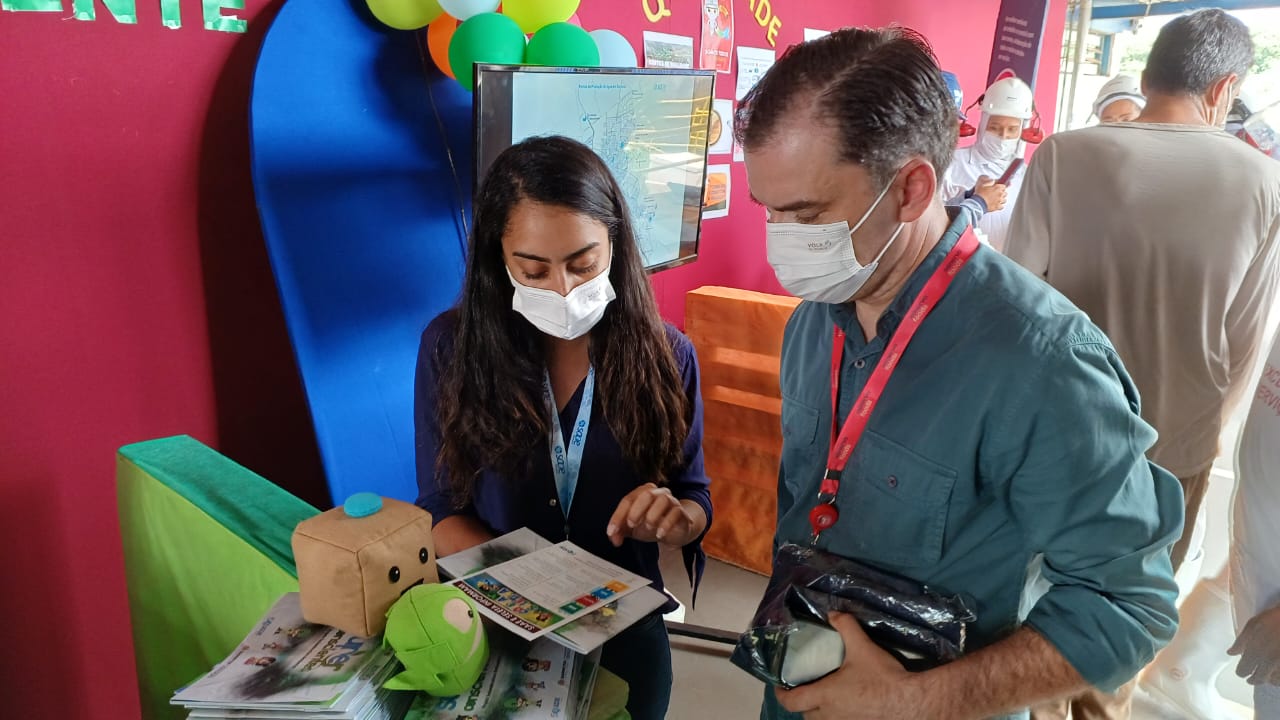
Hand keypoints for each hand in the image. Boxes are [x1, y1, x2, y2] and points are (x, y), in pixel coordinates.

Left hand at [606, 483, 695, 546]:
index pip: (628, 500)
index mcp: (642, 494)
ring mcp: (671, 501)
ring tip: (648, 527)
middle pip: (646, 494)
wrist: (675, 532)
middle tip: (631, 524)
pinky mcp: (682, 513)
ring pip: (663, 500)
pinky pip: (676, 512)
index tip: (612, 531)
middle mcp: (658, 493)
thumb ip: (620, 531)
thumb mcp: (633, 529)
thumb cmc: (652, 525)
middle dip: (636, 509)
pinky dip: (667, 523)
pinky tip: (660, 534)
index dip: (618, 516)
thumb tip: (614, 538)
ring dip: (653, 514)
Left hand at [775, 613, 932, 719]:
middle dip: (803, 702)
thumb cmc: (882, 678)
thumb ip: (846, 627)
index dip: (781, 693)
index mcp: (824, 697)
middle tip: (806, 686)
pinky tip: (848, 705)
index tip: (780, 685)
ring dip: (819, 711)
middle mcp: (830, 716)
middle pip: (805, 713)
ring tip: (826, 696)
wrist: (910, 702)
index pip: (791, 701)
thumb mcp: (862, 647)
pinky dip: (837, 717)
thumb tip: (834, 613)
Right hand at [972, 176, 1007, 212]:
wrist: (977, 203)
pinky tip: (996, 205)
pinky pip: (1002, 206)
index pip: (1003, 186)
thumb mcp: (981, 183)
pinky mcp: (997, 207)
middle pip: (1005, 193)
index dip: (1000, 187)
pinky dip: (1000, 206)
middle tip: (997, 193)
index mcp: (997, 187)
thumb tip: (991, 179)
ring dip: (1001, 199)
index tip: (998, 187)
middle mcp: (1000, 194)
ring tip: (997, 199)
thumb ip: (987, 179)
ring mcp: (999, 201)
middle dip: (1002, 193)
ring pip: (1004, 200)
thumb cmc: (979, 194)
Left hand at [1229, 605, 1279, 685]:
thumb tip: (1231, 652)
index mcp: (1255, 651)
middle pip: (1258, 679)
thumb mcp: (1253, 625)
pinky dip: (1278, 678)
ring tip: (1266, 675)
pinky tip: (1276, 674)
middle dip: (1253, 678)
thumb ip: (1241, 641)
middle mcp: (1269, 661)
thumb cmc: (1276, 618)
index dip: (1241, 671)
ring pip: (1272, 681)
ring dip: (1268, 679)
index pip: (1243, 670)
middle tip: (1252, 677)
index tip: (1242, 670)